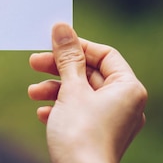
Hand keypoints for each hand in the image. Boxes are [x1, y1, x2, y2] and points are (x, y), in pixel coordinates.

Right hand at [28, 23, 146, 162]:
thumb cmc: (81, 134)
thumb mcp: (71, 88)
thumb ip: (67, 56)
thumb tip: (62, 27)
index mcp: (128, 89)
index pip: (104, 54)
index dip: (78, 46)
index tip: (53, 44)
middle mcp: (125, 104)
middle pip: (90, 73)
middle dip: (59, 69)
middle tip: (34, 62)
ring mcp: (113, 122)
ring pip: (82, 93)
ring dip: (55, 89)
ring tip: (33, 92)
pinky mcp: (98, 135)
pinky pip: (80, 113)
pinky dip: (61, 108)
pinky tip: (44, 113)